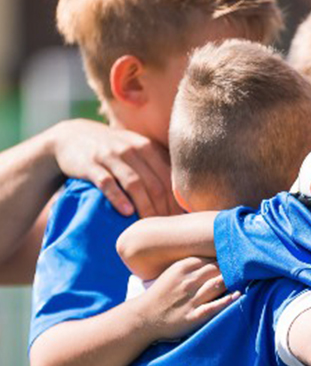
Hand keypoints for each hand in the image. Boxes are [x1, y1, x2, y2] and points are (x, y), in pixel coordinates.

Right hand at [50, 119, 180, 217]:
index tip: (180, 220)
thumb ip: (158, 167)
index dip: (176, 201)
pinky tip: (127, 213)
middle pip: (155, 183)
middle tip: (166, 229)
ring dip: (145, 206)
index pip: (169, 178)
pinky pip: (106, 182)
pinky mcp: (90, 164)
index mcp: (147, 147)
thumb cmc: (113, 151)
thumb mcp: (137, 151)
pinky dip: (118, 198)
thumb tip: (183, 196)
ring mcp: (110, 156)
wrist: (72, 137)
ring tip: (150, 226)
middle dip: (163, 208)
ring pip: (134, 184)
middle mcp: (131, 149)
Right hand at [136, 257, 239, 340]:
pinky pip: (214, 306)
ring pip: (218, 284)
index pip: (212, 257)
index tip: (241, 256)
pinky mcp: (193, 316)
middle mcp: (188, 281)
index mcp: (183, 267)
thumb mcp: (174, 272)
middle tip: (249, 267)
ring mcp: (191, 299)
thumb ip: (194, 264)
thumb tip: (219, 256)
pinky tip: (238, 296)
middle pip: (218, 269)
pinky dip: (227, 300)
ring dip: (234, 281)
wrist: (143, 317)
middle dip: (234, 267)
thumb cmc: (162, 293)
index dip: (228, 256)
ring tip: (247, 279)